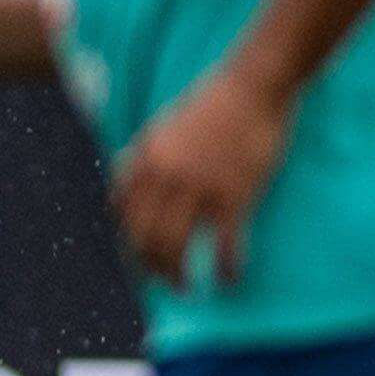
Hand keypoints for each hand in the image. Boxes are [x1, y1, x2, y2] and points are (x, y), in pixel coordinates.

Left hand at [112, 64, 290, 290]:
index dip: (127, 240)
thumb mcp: (163, 128)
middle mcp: (164, 177)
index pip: (122, 213)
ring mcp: (199, 187)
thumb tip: (126, 189)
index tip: (138, 258)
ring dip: (178, 275)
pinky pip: (225, 244)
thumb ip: (143, 159)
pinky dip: (226, 267)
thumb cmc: (212, 105)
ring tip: (186, 290)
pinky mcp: (235, 194)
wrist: (252, 85)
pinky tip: (229, 279)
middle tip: (160, 284)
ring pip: (176, 246)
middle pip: (144, 237)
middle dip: (149, 267)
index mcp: (144, 159)